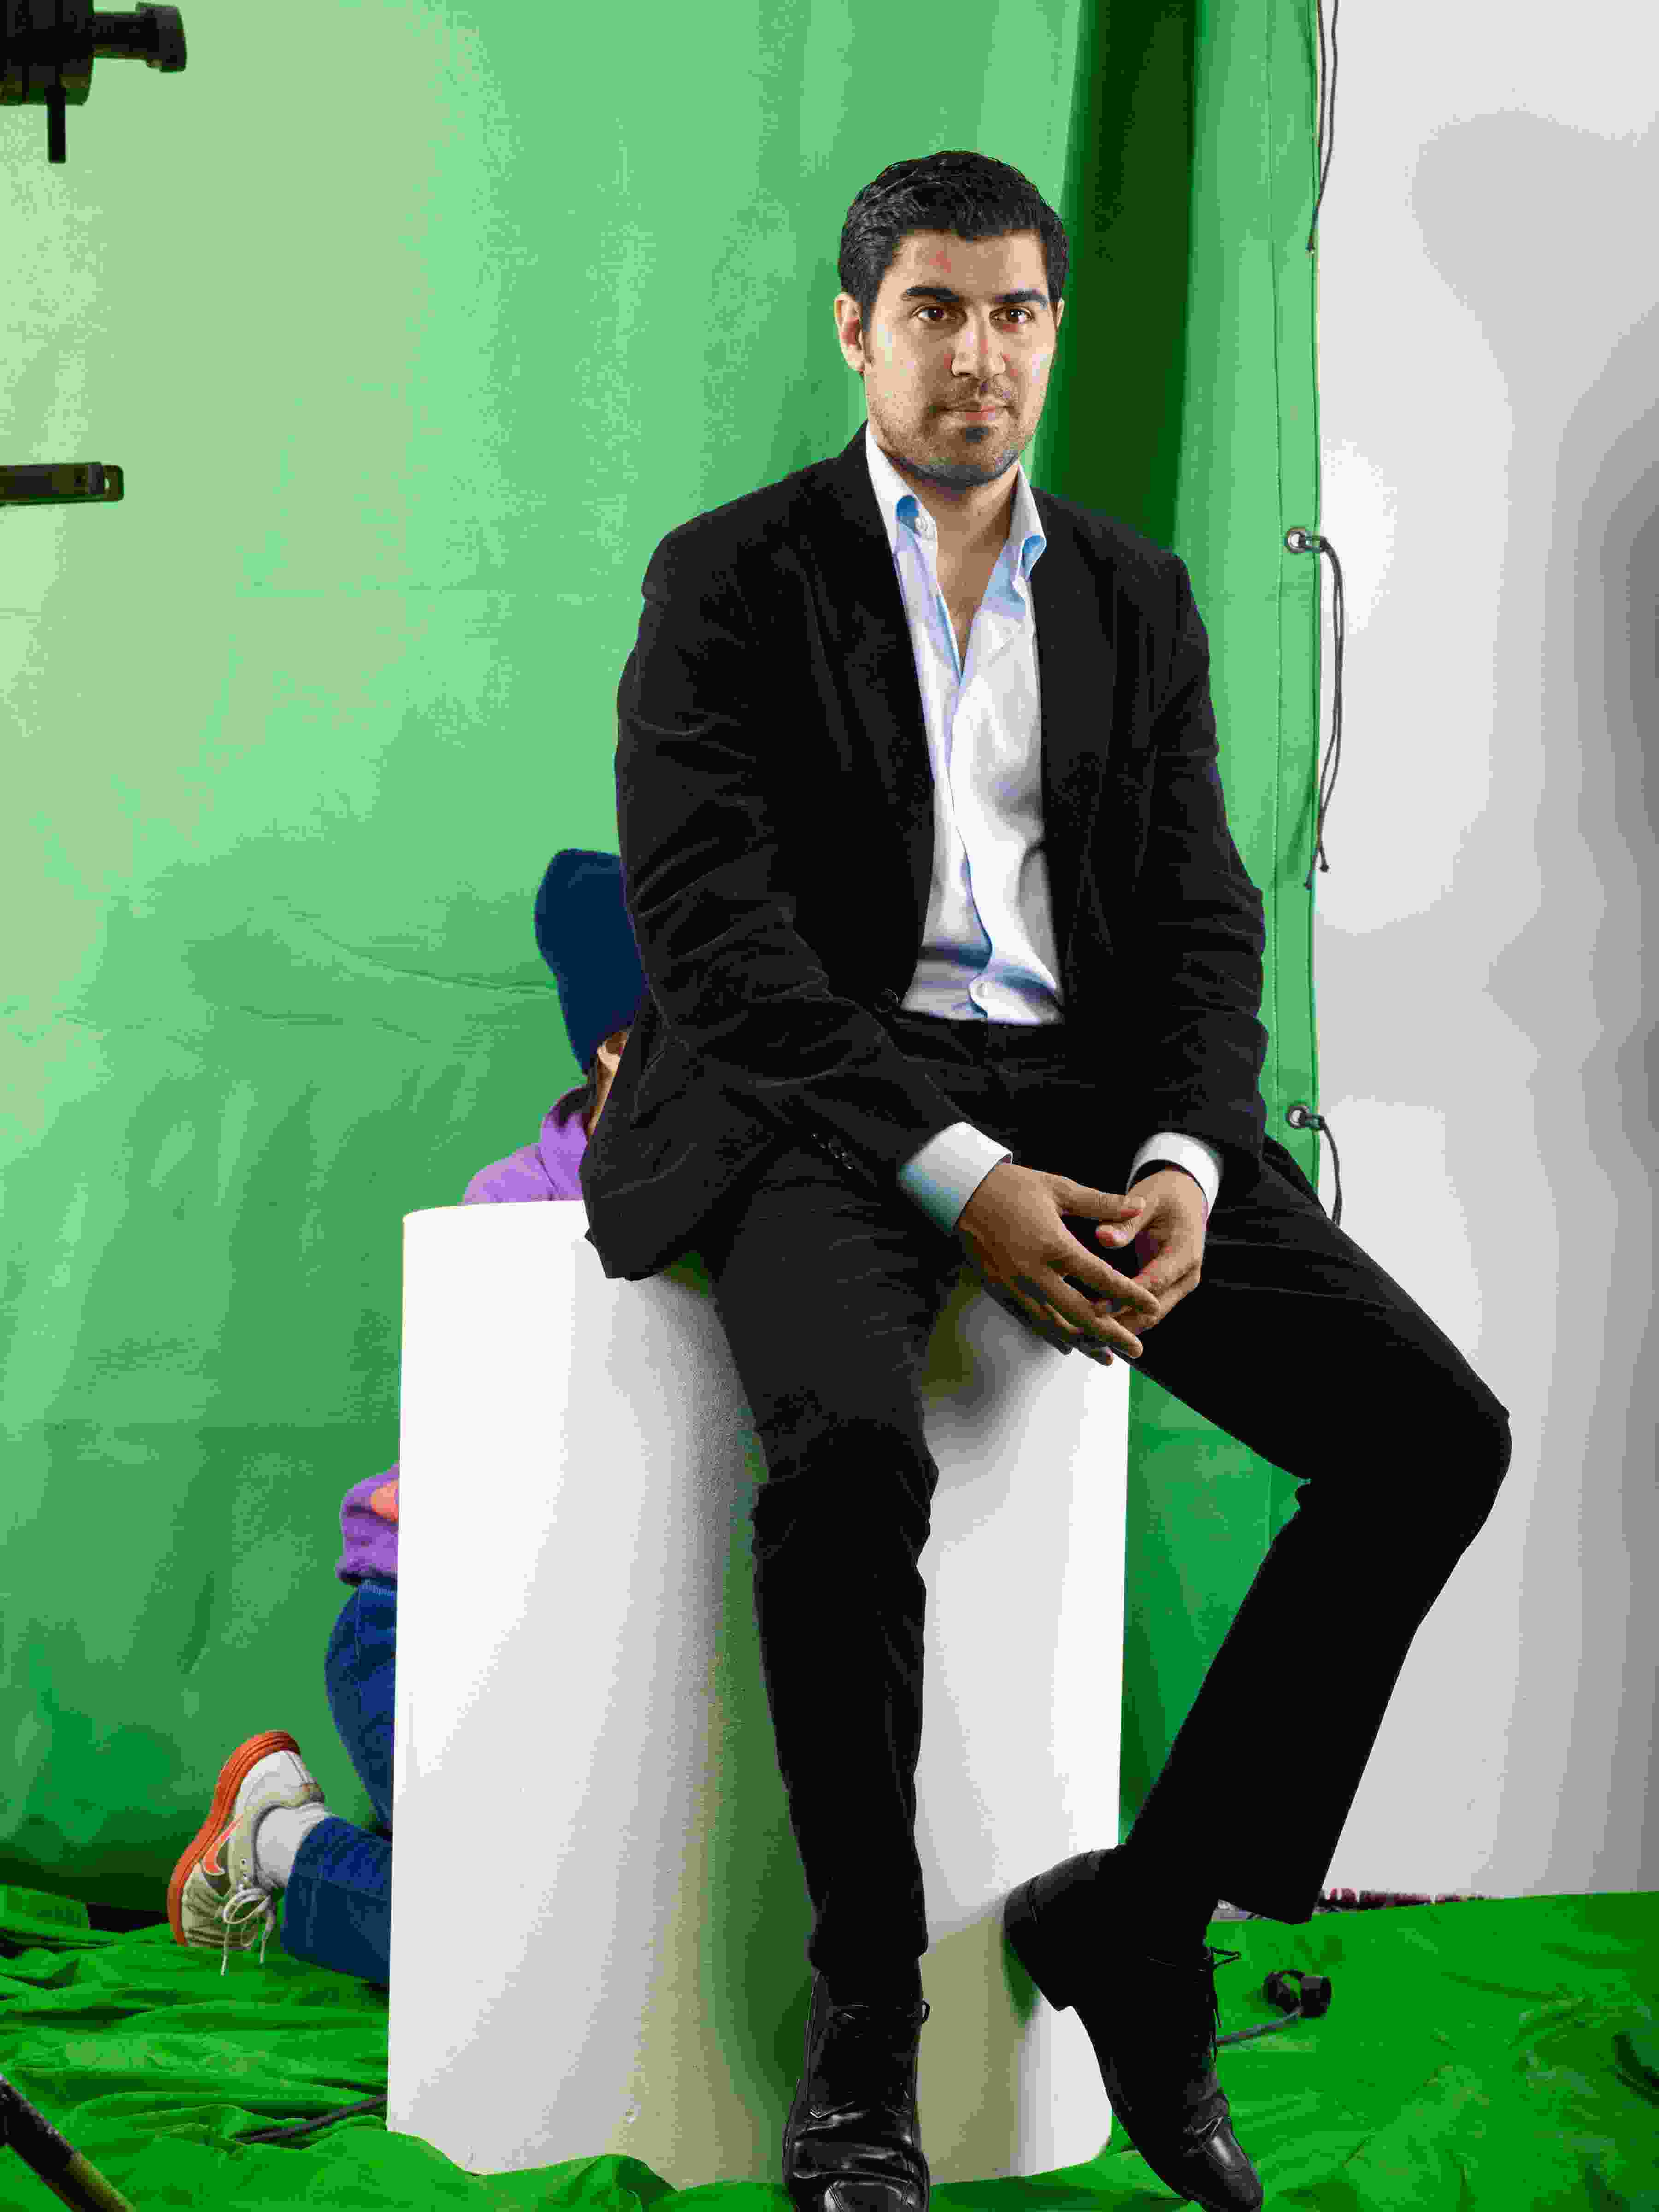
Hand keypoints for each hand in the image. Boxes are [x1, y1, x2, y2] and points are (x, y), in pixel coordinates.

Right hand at [955, 1162, 1163, 1361]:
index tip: (1153, 1307)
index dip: (1130, 1295)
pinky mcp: (1000, 1290)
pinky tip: (1069, 1347)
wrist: (961, 1193)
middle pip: (1080, 1315)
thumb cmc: (1012, 1187)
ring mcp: (1015, 1286)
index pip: (1101, 1279)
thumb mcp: (1059, 1188)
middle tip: (1137, 1350)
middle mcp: (1035, 1273)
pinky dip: (1052, 1336)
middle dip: (1111, 1335)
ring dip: (1083, 1344)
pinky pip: (1030, 1321)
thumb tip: (1139, 1207)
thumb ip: (1101, 1203)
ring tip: (1108, 1357)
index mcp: (1054, 1246)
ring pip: (1054, 1326)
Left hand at [1087, 1167, 1206, 1339]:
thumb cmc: (1163, 1194)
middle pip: (1152, 1311)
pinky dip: (1120, 1322)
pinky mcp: (1164, 1291)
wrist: (1185, 1198)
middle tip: (1083, 1335)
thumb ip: (1126, 1221)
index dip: (1124, 1298)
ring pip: (1147, 1319)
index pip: (1154, 1283)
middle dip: (1119, 1326)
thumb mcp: (1147, 1199)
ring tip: (1083, 1340)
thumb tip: (1102, 1237)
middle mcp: (1186, 1277)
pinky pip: (1143, 1312)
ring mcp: (1177, 1287)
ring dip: (1118, 1330)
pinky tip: (1091, 1329)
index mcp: (1186, 1253)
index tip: (1095, 1309)